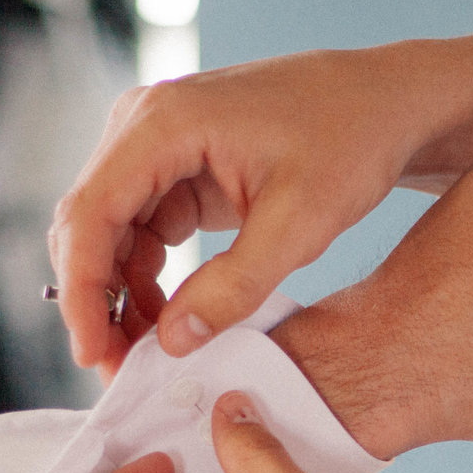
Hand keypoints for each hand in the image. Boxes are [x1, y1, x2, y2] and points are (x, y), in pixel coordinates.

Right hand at [47, 35, 472, 374]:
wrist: (389, 103)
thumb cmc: (353, 140)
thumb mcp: (300, 223)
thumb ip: (234, 287)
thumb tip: (173, 343)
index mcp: (164, 123)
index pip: (90, 215)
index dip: (83, 292)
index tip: (92, 354)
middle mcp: (144, 124)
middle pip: (87, 226)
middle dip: (97, 302)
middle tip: (117, 370)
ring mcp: (156, 145)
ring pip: (109, 235)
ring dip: (121, 297)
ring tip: (148, 356)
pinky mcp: (175, 168)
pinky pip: (140, 231)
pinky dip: (147, 280)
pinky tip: (170, 322)